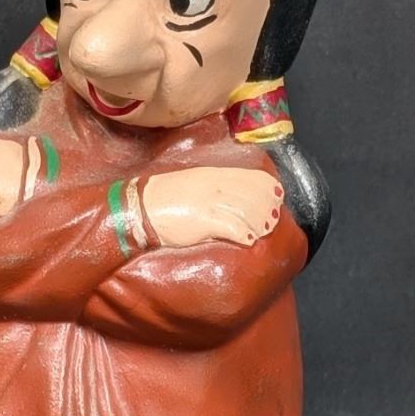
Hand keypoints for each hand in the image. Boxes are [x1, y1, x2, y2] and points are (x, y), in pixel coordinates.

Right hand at [142, 167, 283, 248]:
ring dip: (259, 223)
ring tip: (262, 231)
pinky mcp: (204, 220)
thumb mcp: (190, 184)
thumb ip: (211, 188)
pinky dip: (244, 235)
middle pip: (253, 194)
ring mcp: (210, 202)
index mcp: (212, 175)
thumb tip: (229, 198)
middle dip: (266, 207)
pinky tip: (248, 241)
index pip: (250, 177)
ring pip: (248, 210)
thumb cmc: (162, 199)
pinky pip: (233, 227)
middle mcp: (215, 186)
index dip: (266, 187)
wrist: (139, 208)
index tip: (276, 196)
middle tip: (273, 220)